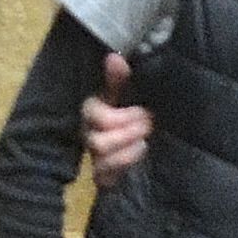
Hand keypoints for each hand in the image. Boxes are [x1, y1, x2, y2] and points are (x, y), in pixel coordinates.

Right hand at [78, 49, 151, 172]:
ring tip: (145, 143)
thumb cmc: (127, 109)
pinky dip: (124, 168)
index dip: (121, 117)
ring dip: (128, 152)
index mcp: (91, 111)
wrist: (138, 137)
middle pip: (97, 143)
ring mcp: (95, 157)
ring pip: (102, 162)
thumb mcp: (124, 92)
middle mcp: (89, 135)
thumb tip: (115, 58)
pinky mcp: (103, 176)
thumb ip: (118, 78)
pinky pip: (105, 179)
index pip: (96, 116)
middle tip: (149, 125)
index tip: (144, 113)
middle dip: (127, 134)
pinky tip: (140, 156)